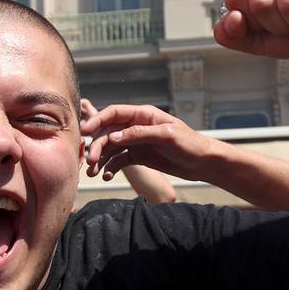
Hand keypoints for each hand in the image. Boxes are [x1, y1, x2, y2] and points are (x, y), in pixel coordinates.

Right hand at [80, 99, 217, 182]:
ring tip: (92, 172)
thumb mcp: (166, 135)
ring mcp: (136, 142)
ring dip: (100, 159)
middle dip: (97, 146)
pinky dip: (111, 167)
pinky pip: (119, 161)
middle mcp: (136, 127)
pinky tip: (107, 176)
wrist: (202, 163)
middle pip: (108, 132)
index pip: (114, 113)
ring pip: (111, 148)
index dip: (98, 120)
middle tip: (90, 160)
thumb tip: (113, 137)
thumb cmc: (189, 143)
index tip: (85, 132)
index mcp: (143, 115)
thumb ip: (139, 134)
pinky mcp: (139, 157)